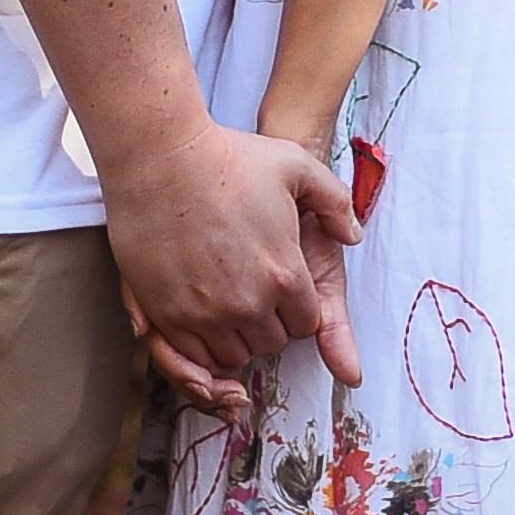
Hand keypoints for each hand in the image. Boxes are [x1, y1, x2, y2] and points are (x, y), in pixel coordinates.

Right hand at [104, 122, 358, 421]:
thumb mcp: (296, 166)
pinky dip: (202, 343)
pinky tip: (203, 312)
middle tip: (256, 292)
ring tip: (229, 302)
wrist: (162, 159)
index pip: (306, 323)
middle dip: (269, 322)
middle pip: (271, 343)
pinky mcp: (168, 316)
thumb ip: (335, 202)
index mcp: (284, 274)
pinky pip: (194, 355)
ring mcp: (206, 314)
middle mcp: (248, 304)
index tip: (284, 287)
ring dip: (236, 335)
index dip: (298, 306)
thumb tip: (352, 235)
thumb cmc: (229, 159)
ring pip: (233, 355)